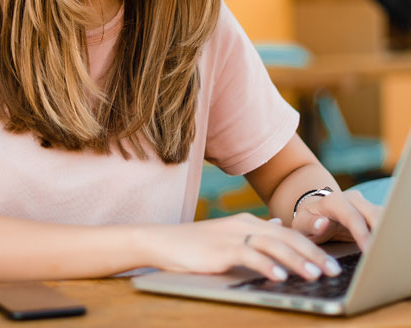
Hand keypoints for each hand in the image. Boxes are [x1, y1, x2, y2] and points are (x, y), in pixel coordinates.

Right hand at [146, 212, 342, 281]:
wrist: (165, 240)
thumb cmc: (197, 243)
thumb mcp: (228, 234)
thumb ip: (253, 231)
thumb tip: (275, 225)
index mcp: (247, 222)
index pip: (286, 234)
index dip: (311, 247)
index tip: (331, 262)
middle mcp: (244, 224)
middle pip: (285, 237)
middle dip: (312, 254)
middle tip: (334, 270)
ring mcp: (232, 235)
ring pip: (272, 245)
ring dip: (295, 260)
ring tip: (315, 275)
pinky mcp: (220, 249)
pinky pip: (248, 255)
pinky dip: (266, 265)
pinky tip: (280, 277)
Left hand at [291, 189, 381, 250]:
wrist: (314, 213)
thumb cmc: (307, 221)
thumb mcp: (300, 224)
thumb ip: (309, 224)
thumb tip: (323, 224)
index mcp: (333, 201)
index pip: (352, 217)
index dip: (362, 233)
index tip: (369, 250)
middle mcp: (352, 199)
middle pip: (374, 213)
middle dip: (381, 231)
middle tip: (384, 253)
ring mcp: (364, 205)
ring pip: (383, 215)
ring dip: (387, 231)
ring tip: (387, 251)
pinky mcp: (372, 214)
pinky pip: (385, 221)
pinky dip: (387, 233)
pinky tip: (386, 246)